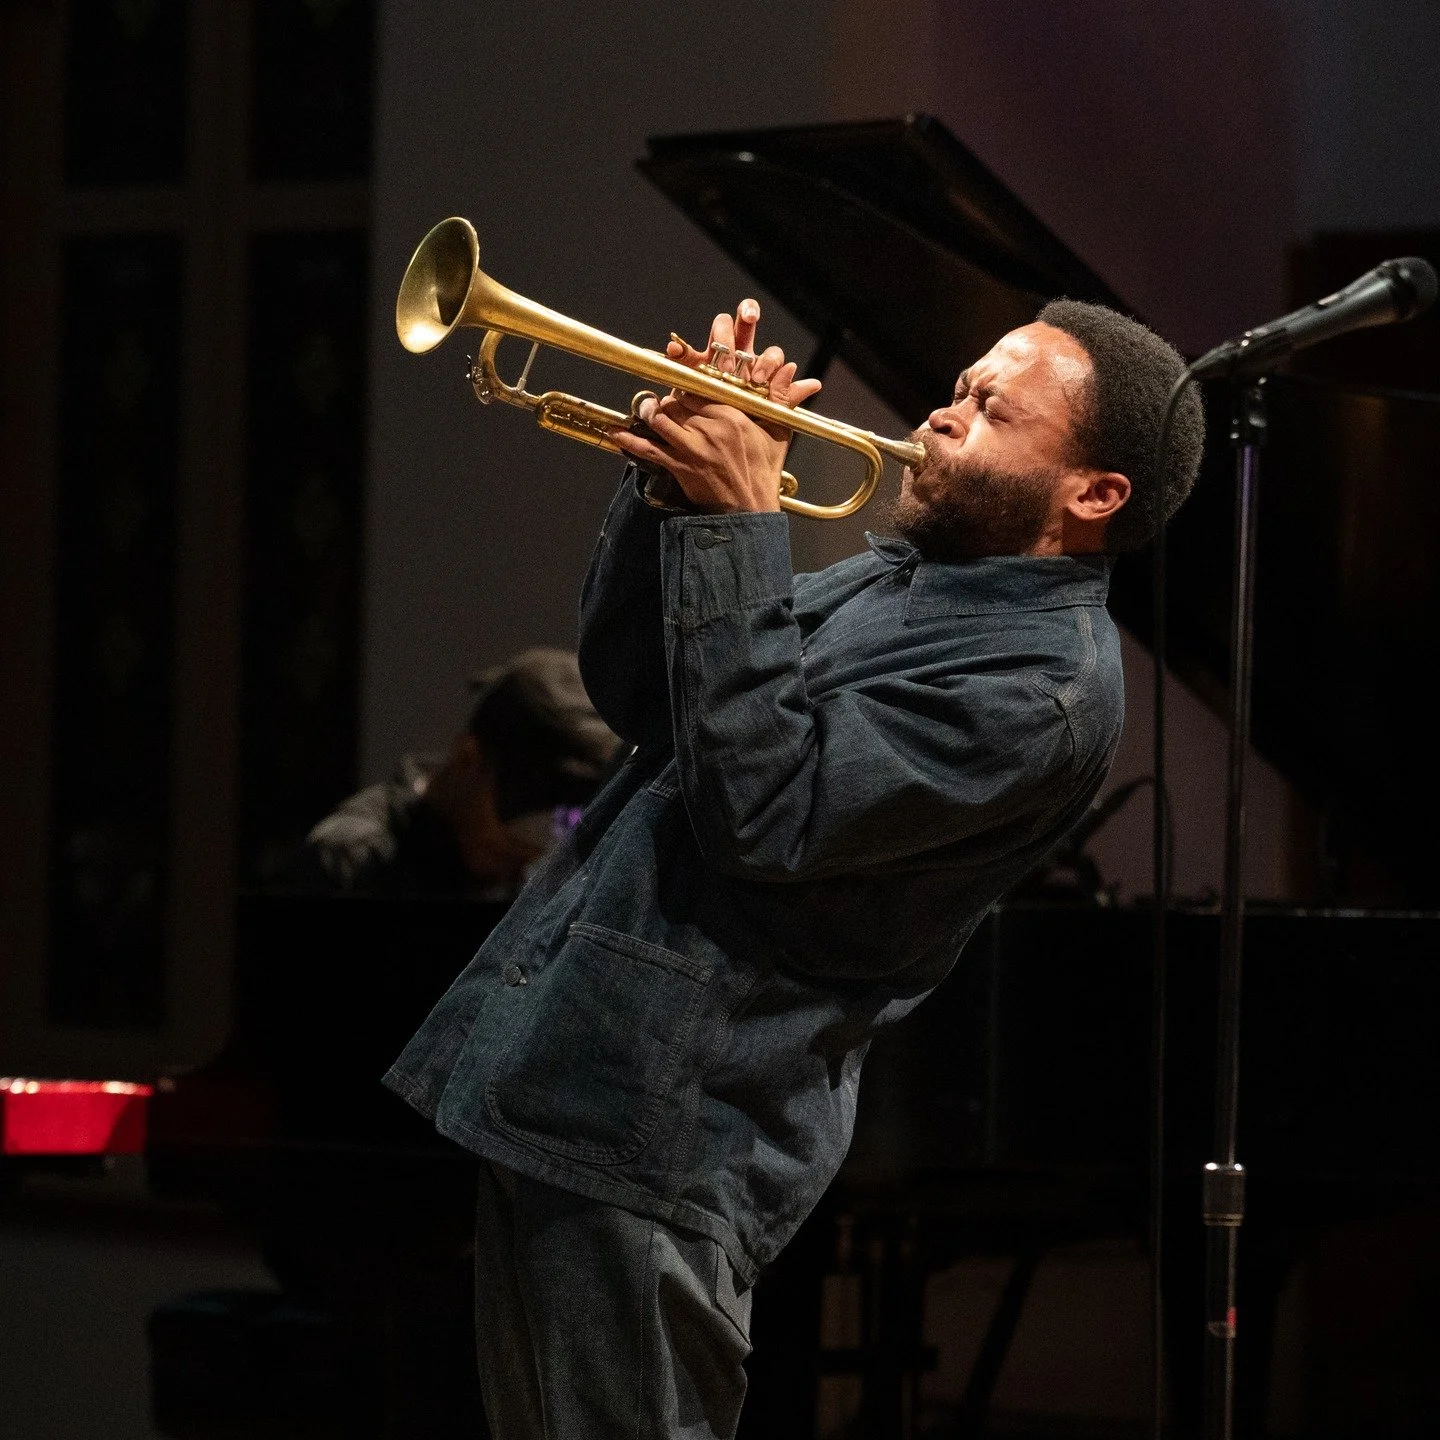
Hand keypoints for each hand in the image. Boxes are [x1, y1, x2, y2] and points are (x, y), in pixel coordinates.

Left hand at [612, 300, 821, 512]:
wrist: (750, 511)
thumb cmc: (763, 472)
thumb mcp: (777, 433)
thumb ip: (781, 399)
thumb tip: (793, 372)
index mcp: (733, 415)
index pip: (701, 385)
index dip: (685, 376)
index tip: (676, 369)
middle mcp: (712, 428)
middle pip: (678, 399)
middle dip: (667, 396)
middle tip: (661, 396)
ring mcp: (694, 448)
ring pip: (662, 418)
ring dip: (649, 412)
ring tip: (644, 409)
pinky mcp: (681, 468)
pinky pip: (649, 450)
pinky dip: (630, 441)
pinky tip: (616, 433)